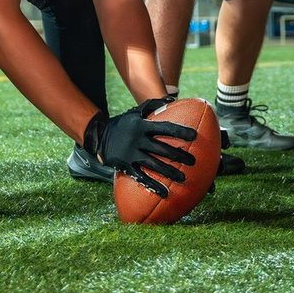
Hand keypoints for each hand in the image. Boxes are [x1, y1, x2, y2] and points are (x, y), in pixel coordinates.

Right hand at [82, 106, 196, 197]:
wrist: (99, 136)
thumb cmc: (123, 123)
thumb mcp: (135, 112)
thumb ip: (152, 105)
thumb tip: (172, 99)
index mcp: (141, 125)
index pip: (164, 128)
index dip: (179, 131)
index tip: (194, 136)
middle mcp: (137, 139)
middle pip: (161, 148)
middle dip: (178, 155)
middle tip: (193, 161)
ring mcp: (130, 153)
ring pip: (153, 164)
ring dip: (169, 172)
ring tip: (183, 178)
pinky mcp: (125, 165)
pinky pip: (141, 177)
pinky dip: (153, 186)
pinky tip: (165, 193)